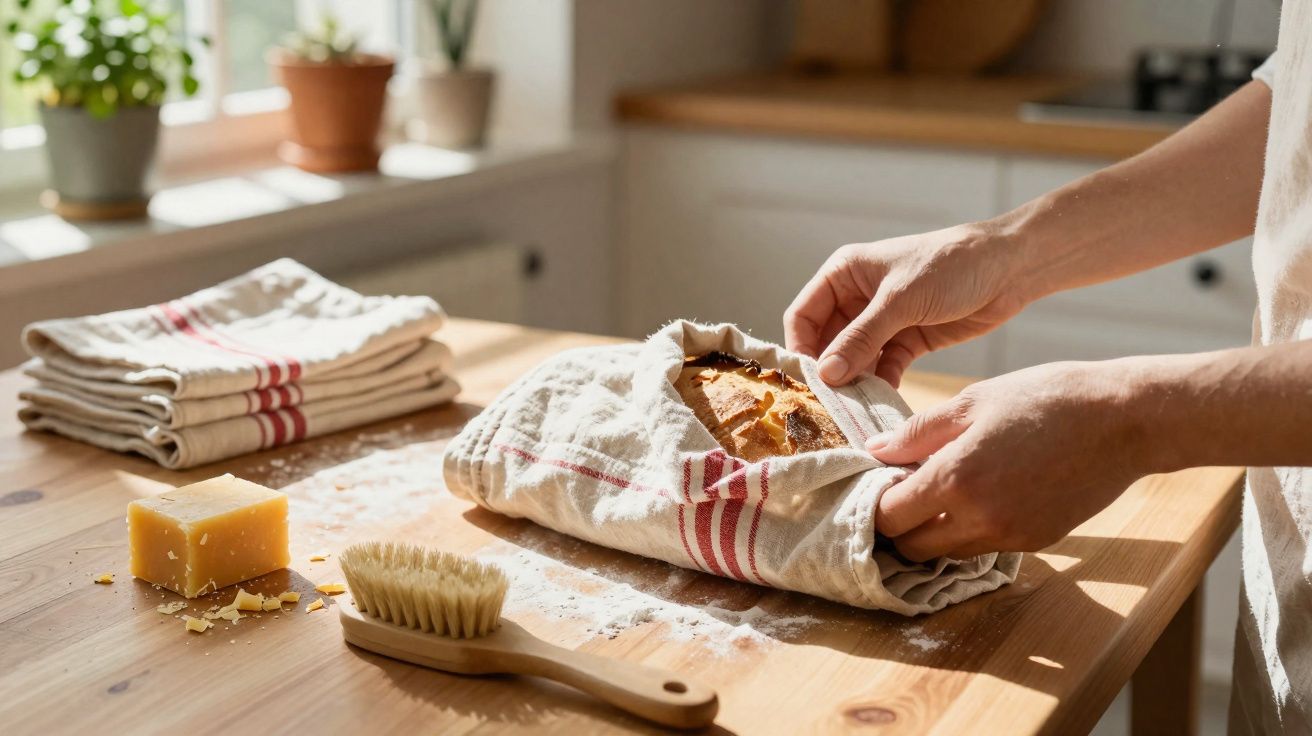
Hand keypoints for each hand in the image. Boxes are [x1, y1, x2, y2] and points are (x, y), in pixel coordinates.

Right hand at [783, 223, 1031, 386]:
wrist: (1009, 269)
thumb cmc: (950, 266)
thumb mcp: (901, 301)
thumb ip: (861, 338)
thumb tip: (826, 374)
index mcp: (844, 274)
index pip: (803, 315)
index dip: (800, 347)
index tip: (807, 381)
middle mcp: (856, 298)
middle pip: (826, 342)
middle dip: (829, 371)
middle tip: (831, 403)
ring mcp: (881, 321)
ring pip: (854, 359)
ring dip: (854, 381)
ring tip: (856, 408)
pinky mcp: (906, 340)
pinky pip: (882, 367)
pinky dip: (881, 383)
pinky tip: (882, 401)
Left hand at [870, 360, 1151, 560]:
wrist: (1124, 420)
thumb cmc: (1046, 398)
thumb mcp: (972, 402)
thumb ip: (916, 433)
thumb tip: (874, 452)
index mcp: (955, 478)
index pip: (889, 518)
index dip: (874, 505)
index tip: (877, 485)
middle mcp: (979, 518)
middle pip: (913, 547)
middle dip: (899, 526)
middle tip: (903, 492)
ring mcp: (1011, 536)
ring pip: (947, 552)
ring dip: (934, 531)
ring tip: (941, 492)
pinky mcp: (1038, 542)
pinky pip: (985, 547)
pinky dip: (970, 531)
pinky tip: (980, 497)